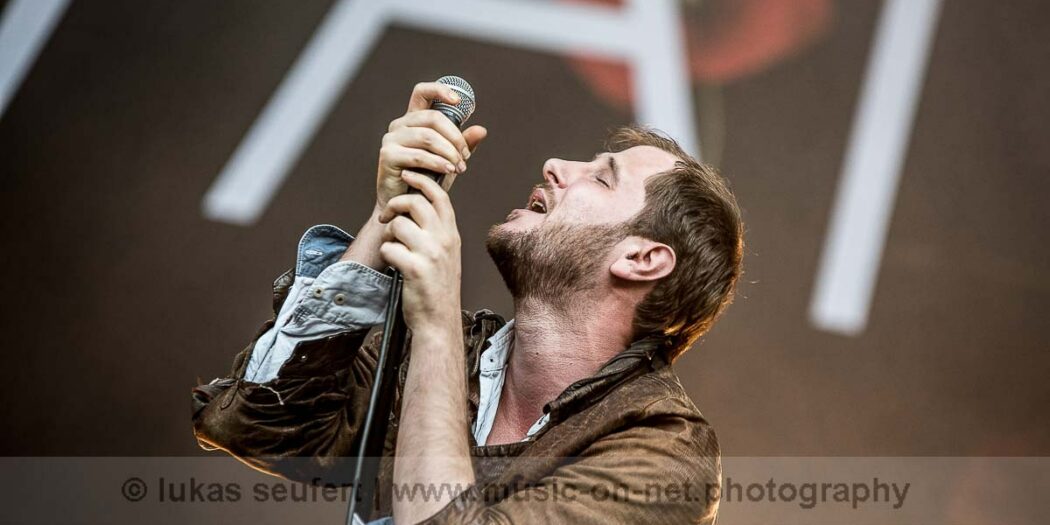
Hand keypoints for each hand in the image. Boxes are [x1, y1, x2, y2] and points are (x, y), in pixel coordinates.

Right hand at [376, 82, 487, 212]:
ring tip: (460, 167)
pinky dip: (438, 163)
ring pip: (428, 136)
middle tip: (465, 156)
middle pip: (432, 118)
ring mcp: (391, 139)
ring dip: (449, 152)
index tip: (459, 101)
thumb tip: (481, 130)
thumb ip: (463, 145)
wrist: (407, 209)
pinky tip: (449, 171)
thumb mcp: (449, 160)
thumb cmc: (426, 182)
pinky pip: (419, 155)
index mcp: (413, 120)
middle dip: (455, 137)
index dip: (440, 90)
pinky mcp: (387, 155)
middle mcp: (400, 125)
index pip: (422, 92)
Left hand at [377, 170, 462, 330]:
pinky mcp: (414, 268)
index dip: (421, 180)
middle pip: (415, 202)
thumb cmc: (437, 288)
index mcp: (451, 235)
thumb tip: (417, 206)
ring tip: (394, 249)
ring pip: (398, 225)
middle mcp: (443, 241)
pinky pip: (389, 248)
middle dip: (395, 205)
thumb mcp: (446, 254)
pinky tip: (395, 265)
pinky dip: (386, 255)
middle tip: (387, 217)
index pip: (439, 195)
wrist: (439, 320)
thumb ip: (436, 231)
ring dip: (389, 236)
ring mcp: (430, 254)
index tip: (408, 176)